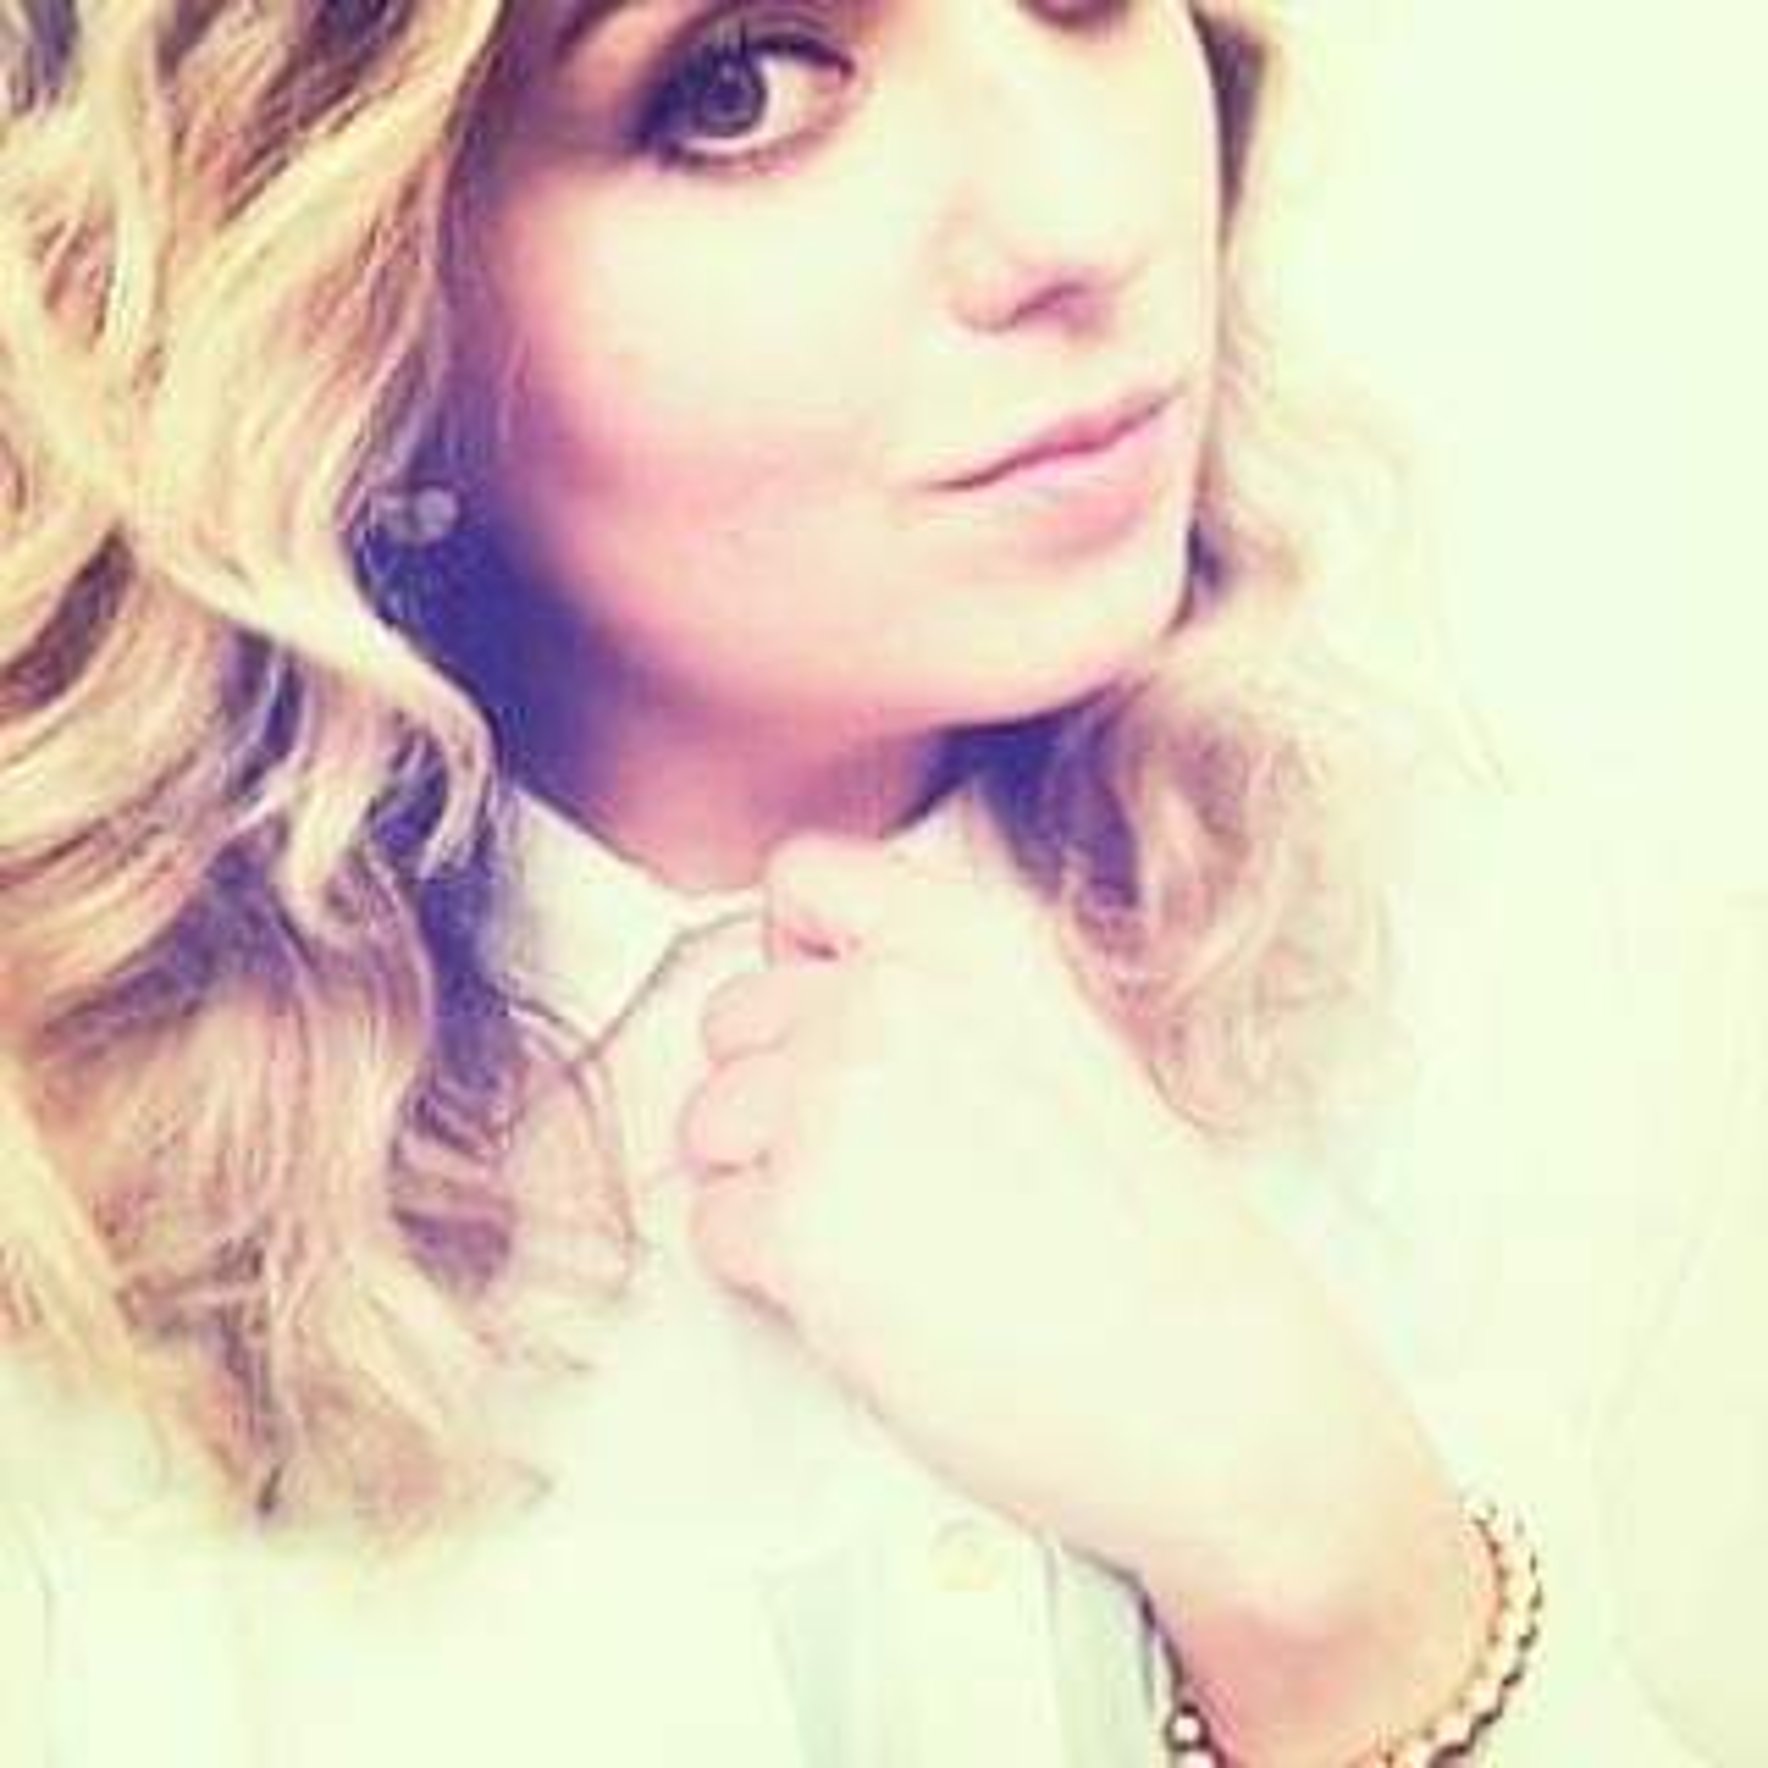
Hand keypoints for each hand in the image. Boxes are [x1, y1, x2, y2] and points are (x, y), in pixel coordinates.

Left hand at [676, 832, 1491, 1761]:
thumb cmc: (1147, 1241)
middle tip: (866, 1167)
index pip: (802, 876)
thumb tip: (814, 1011)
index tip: (832, 1025)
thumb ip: (935, 998)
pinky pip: (709, 1224)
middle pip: (731, 1015)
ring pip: (705, 1121)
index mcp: (968, 938)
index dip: (796, 960)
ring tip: (872, 1235)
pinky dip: (765, 1271)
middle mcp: (890, 996)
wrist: (1206, 1382)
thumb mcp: (1058, 1042)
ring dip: (762, 1182)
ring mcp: (835, 1102)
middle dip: (772, 1092)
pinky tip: (863, 1291)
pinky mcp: (797, 1221)